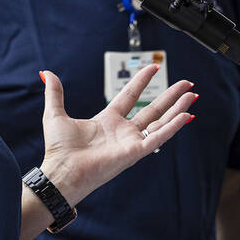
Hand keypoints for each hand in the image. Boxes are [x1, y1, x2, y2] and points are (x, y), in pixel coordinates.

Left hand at [37, 65, 196, 204]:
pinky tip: (187, 115)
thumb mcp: (55, 114)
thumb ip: (55, 93)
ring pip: (161, 121)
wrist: (61, 172)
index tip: (153, 67)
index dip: (141, 81)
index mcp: (107, 122)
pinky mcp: (135, 152)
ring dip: (177, 108)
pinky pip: (159, 137)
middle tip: (186, 84)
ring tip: (192, 95)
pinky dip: (173, 126)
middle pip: (153, 109)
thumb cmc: (58, 150)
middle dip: (170, 96)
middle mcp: (122, 131)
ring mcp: (131, 142)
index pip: (130, 96)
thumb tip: (47, 74)